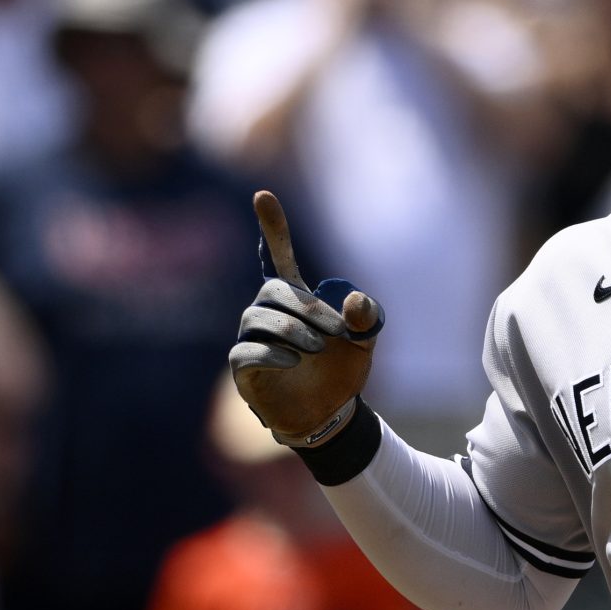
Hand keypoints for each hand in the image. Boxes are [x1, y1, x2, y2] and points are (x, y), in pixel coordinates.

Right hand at [228, 190, 382, 440]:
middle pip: (271, 291)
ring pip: (256, 319)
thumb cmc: (342, 370)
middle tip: (336, 332)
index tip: (263, 195)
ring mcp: (251, 340)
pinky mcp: (243, 370)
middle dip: (305, 307)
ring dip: (292, 330)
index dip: (272, 227)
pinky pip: (246, 353)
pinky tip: (293, 361)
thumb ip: (367, 316)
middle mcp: (267, 314)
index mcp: (295, 299)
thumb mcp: (366, 340)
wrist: (331, 414)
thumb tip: (354, 300)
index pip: (277, 257)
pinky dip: (271, 354)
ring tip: (318, 349)